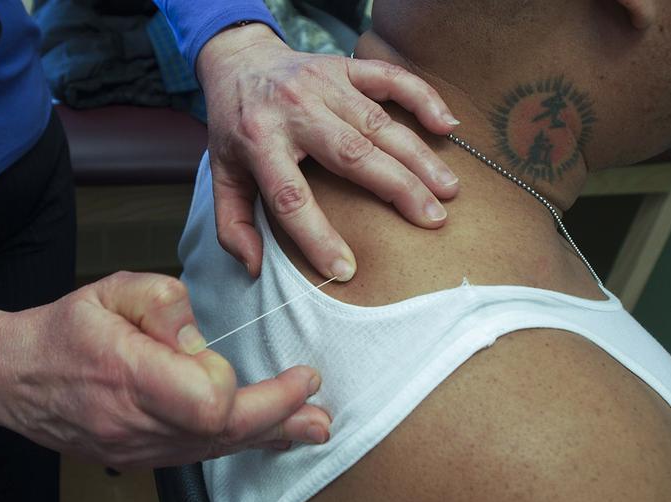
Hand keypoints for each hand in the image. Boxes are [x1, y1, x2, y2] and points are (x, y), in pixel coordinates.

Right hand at [0, 276, 329, 469]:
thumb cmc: (62, 330)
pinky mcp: (139, 457)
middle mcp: (134, 422)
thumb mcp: (107, 290)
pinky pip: (197, 455)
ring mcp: (136, 449)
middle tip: (315, 401)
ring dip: (268, 436)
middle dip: (276, 415)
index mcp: (127, 374)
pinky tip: (267, 437)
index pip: (206, 400)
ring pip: (214, 450)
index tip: (237, 360)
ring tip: (313, 427)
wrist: (13, 378)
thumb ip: (161, 302)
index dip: (232, 383)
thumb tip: (198, 335)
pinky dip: (236, 443)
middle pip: (222, 433)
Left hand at [197, 24, 460, 280]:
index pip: (290, 198)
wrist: (237, 62)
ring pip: (377, 122)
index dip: (317, 236)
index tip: (346, 269)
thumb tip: (254, 266)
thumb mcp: (222, 175)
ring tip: (448, 189)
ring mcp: (323, 84)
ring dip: (417, 155)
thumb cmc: (235, 127)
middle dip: (397, 188)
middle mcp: (294, 111)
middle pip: (350, 154)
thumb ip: (232, 224)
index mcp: (259, 143)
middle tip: (432, 219)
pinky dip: (421, 97)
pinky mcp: (345, 66)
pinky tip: (446, 126)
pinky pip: (389, 77)